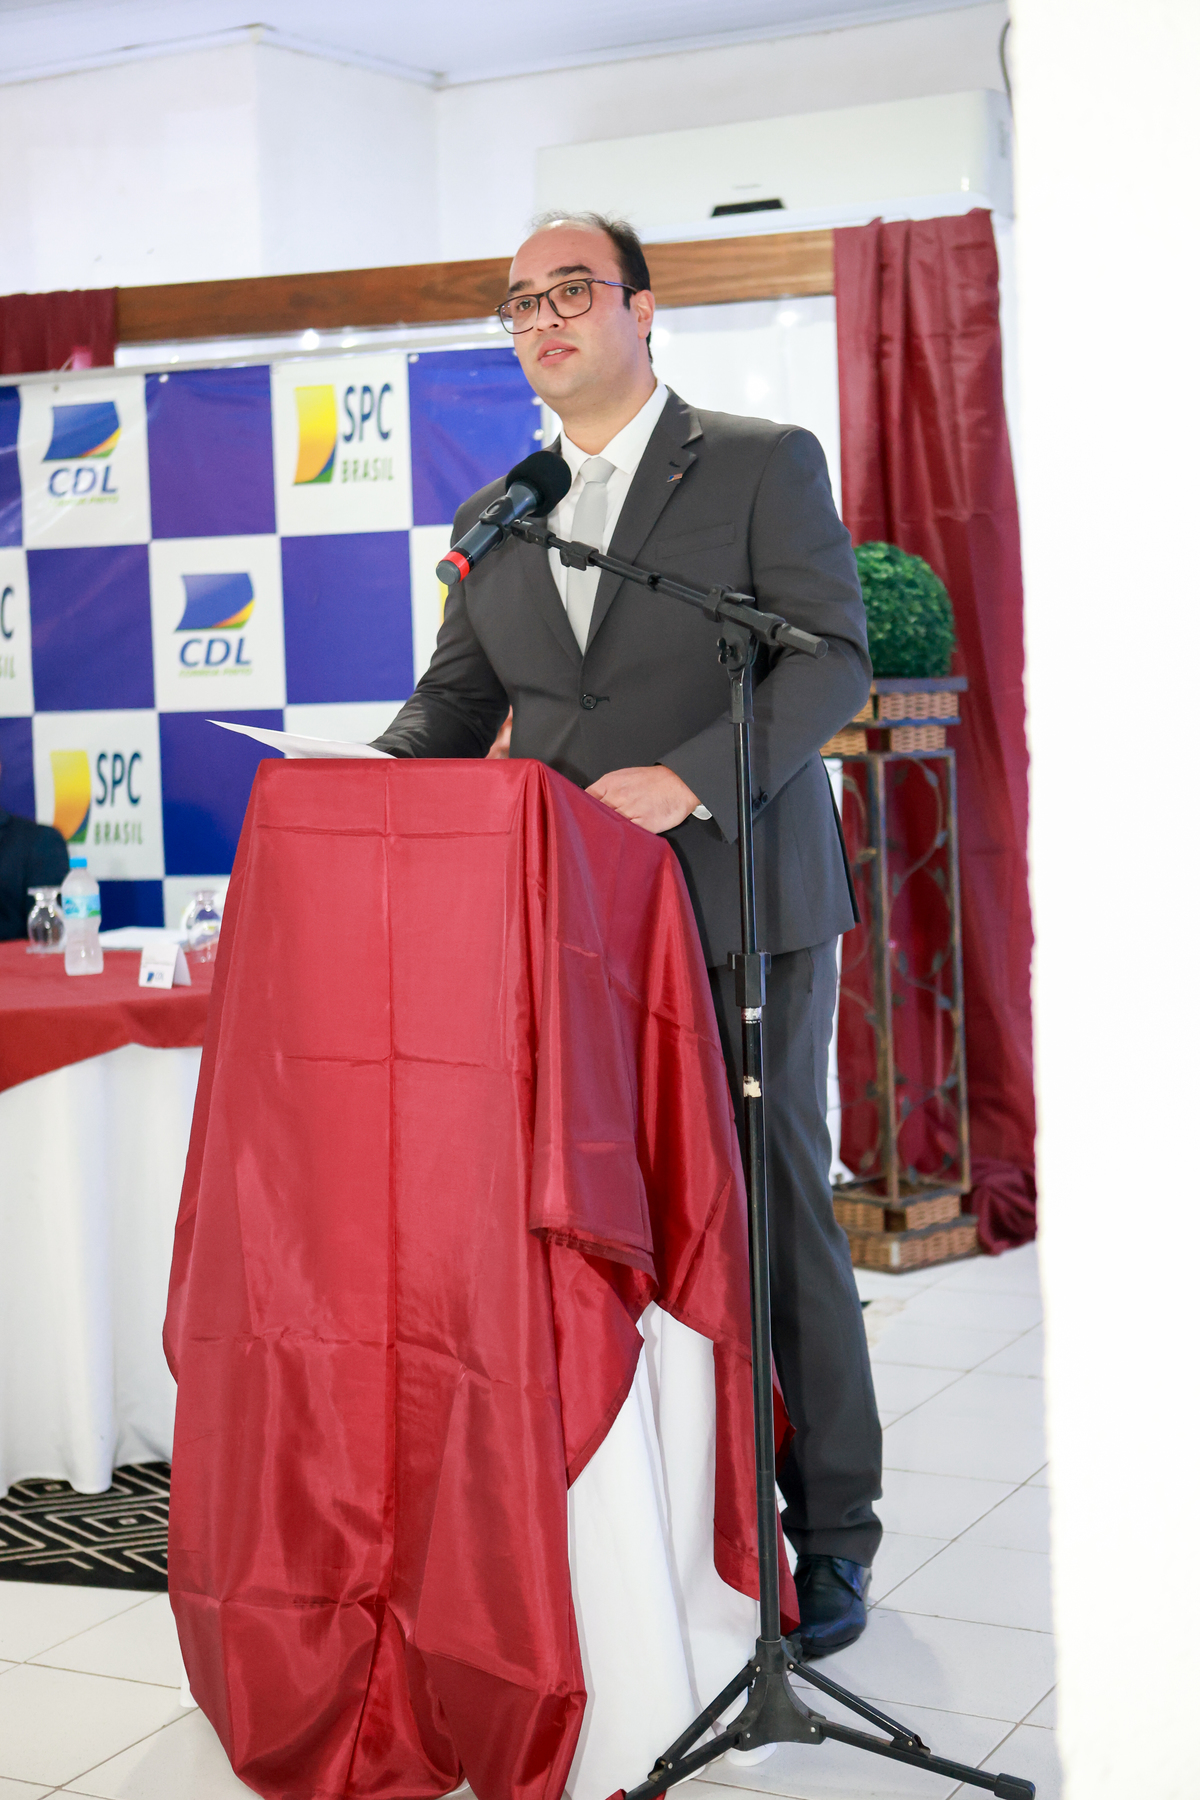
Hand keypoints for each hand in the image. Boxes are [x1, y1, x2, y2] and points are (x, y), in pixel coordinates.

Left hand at [585, 766, 699, 833]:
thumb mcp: (623, 777)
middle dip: (588, 825)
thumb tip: (588, 803)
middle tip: (582, 836)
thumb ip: (605, 790)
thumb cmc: (652, 781)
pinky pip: (627, 835)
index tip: (575, 820)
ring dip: (602, 835)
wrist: (679, 783)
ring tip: (596, 845)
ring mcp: (631, 811)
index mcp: (610, 783)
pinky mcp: (644, 825)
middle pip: (594, 815)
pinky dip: (620, 839)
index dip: (579, 810)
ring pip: (608, 826)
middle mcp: (618, 797)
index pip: (585, 799)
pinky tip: (615, 844)